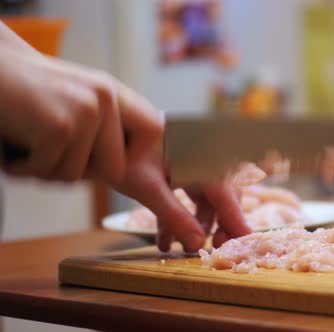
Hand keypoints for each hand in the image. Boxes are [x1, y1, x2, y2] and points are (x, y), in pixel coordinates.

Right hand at [0, 44, 160, 182]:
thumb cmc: (21, 90)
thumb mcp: (73, 98)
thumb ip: (102, 123)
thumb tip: (123, 163)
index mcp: (111, 92)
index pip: (154, 130)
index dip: (134, 154)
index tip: (108, 157)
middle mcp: (104, 99)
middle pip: (115, 169)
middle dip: (79, 172)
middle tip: (49, 154)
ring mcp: (85, 112)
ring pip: (75, 176)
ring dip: (43, 169)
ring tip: (25, 141)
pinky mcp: (60, 127)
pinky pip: (48, 172)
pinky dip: (22, 167)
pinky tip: (11, 143)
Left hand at [114, 158, 251, 251]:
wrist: (102, 130)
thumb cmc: (123, 152)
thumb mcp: (147, 187)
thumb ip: (174, 216)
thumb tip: (197, 244)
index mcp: (200, 156)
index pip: (225, 191)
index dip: (235, 217)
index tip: (246, 239)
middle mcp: (201, 157)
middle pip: (222, 194)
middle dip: (220, 223)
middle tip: (217, 247)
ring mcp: (190, 164)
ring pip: (206, 198)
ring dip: (198, 224)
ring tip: (186, 249)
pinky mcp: (178, 170)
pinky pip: (187, 197)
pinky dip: (179, 217)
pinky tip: (165, 240)